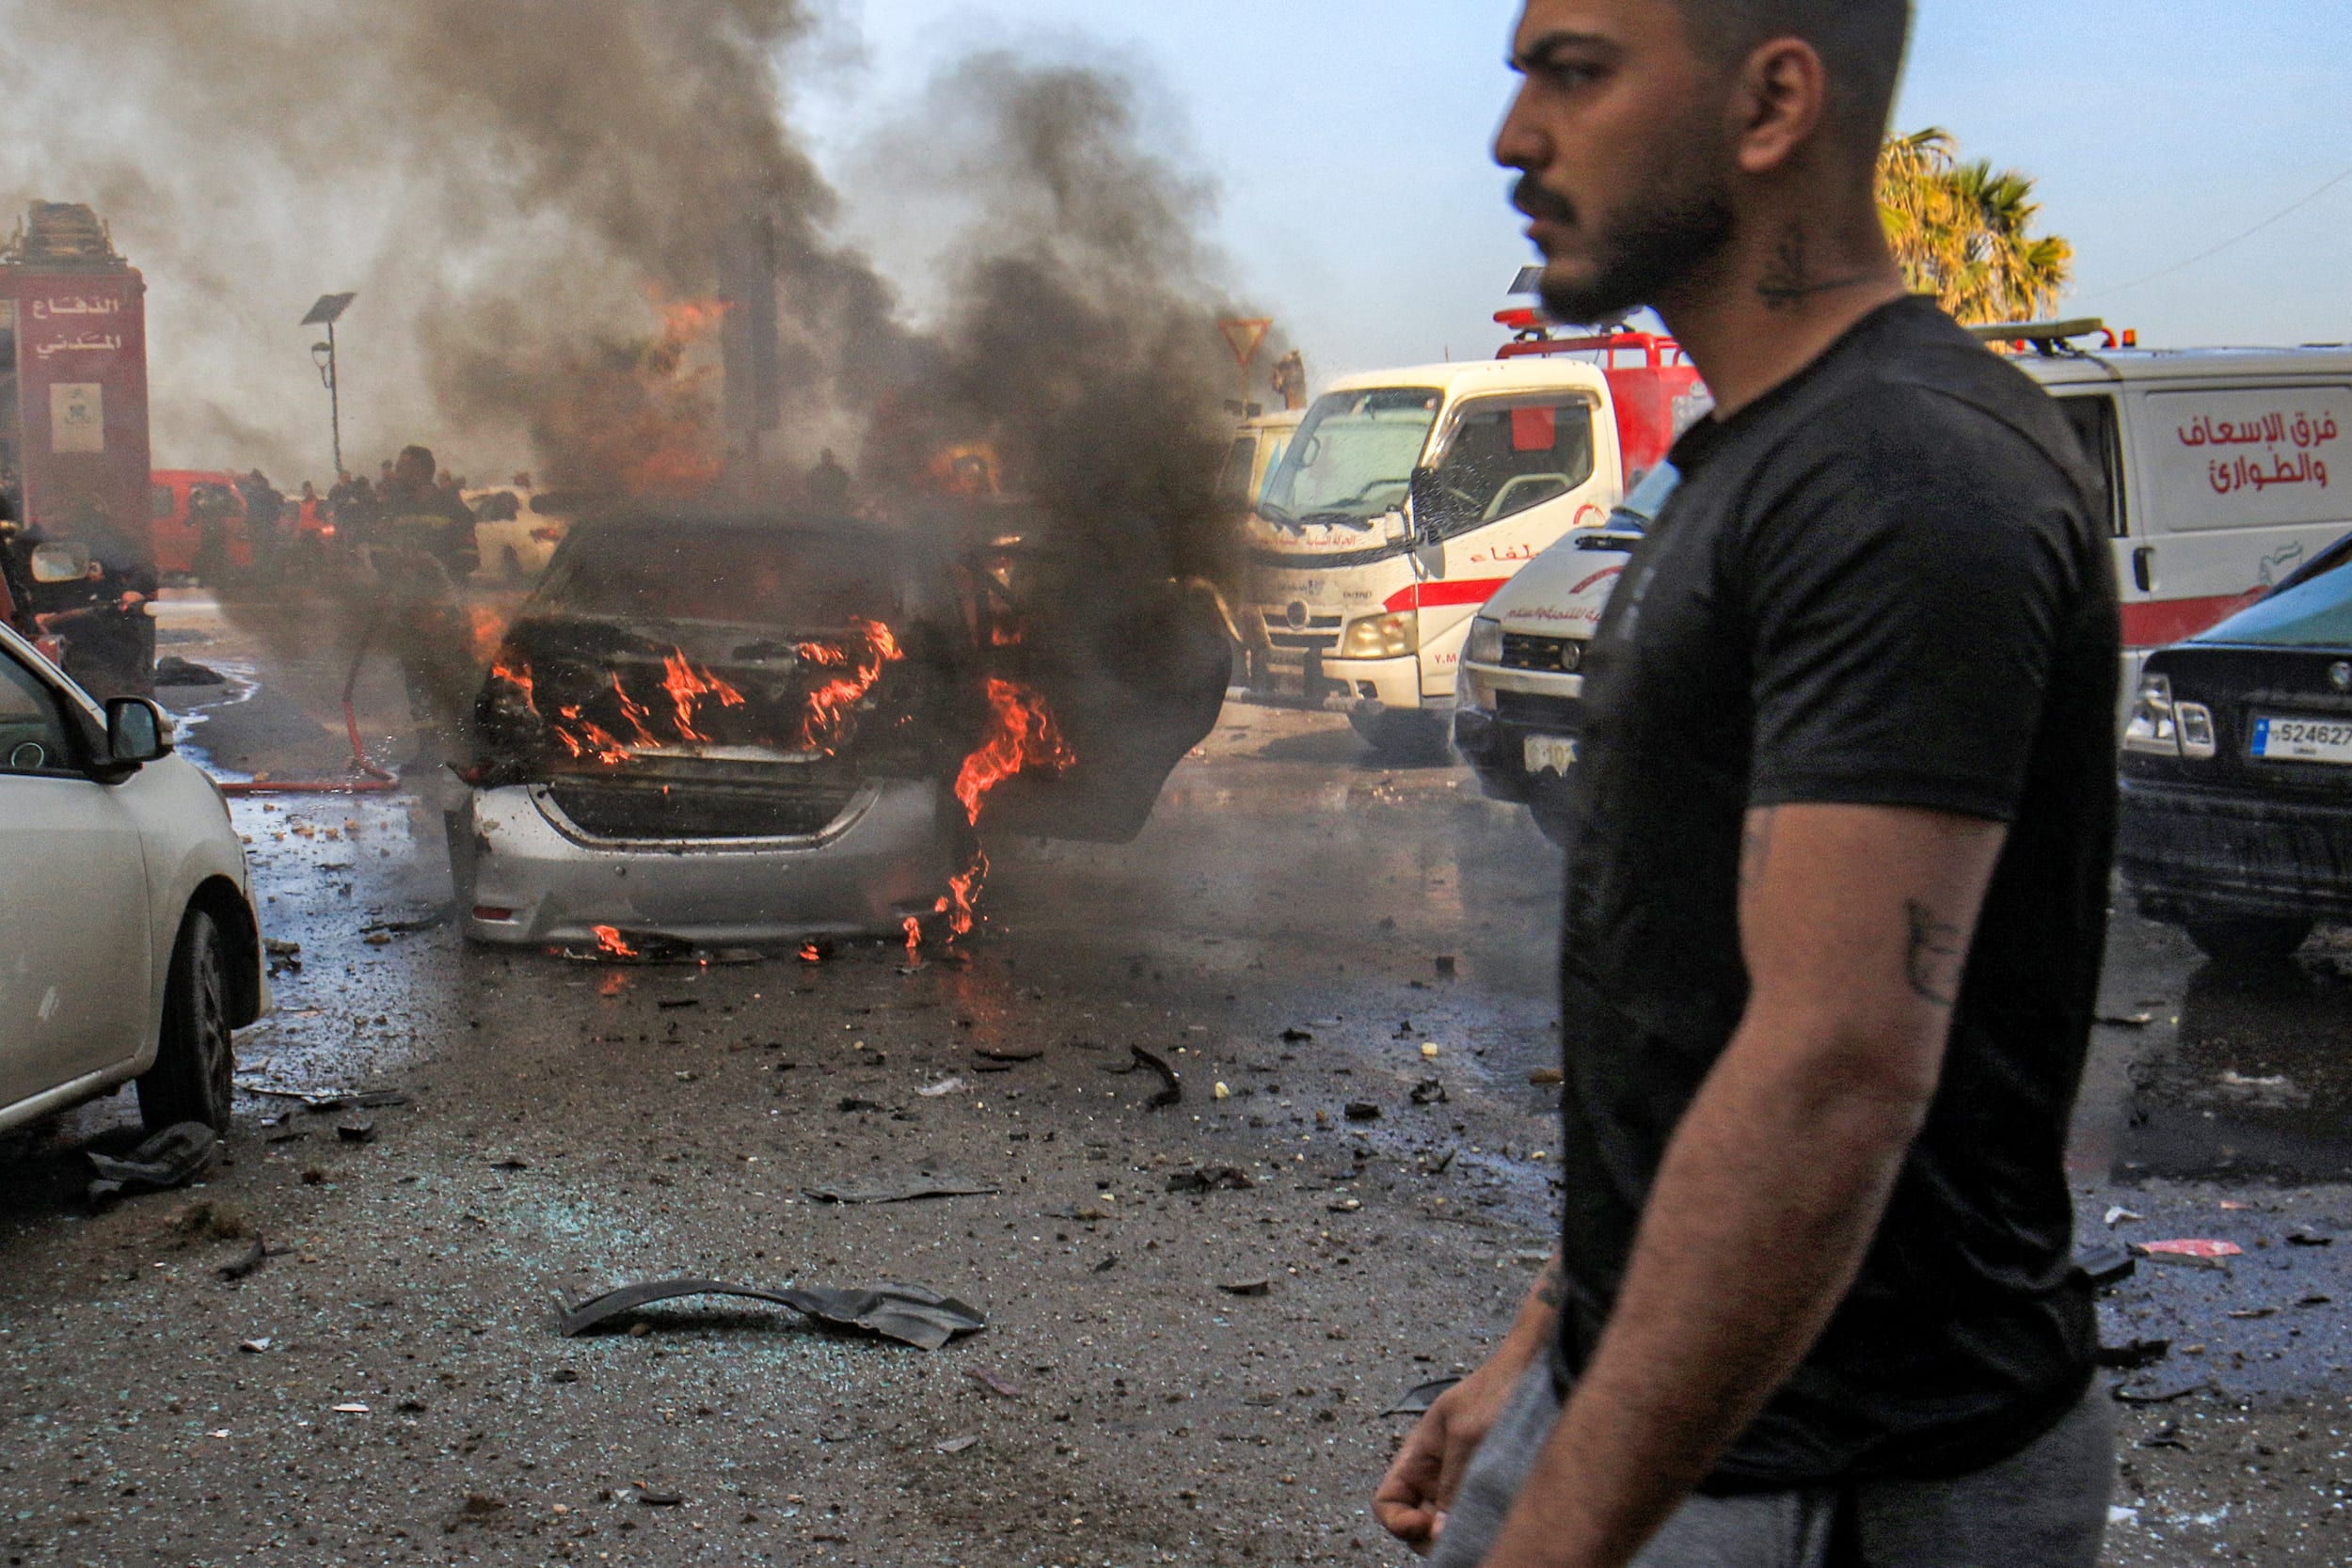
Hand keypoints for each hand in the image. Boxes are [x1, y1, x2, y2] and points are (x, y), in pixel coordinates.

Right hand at [1373, 1356, 1527, 1553]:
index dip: (1395, 1520)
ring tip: (1482, 1529)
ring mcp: (1465, 1487)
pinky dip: (1482, 1531)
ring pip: (1449, 1529)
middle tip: (1457, 1535)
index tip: (1422, 1525)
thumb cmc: (1497, 1390)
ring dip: (1458, 1535)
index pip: (1387, 1502)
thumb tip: (1439, 1535)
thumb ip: (1453, 1483)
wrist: (1540, 1372)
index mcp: (1418, 1457)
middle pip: (1417, 1526)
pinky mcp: (1493, 1494)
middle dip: (1430, 1537)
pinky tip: (1498, 1525)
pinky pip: (1478, 1523)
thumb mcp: (1468, 1433)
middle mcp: (1437, 1478)